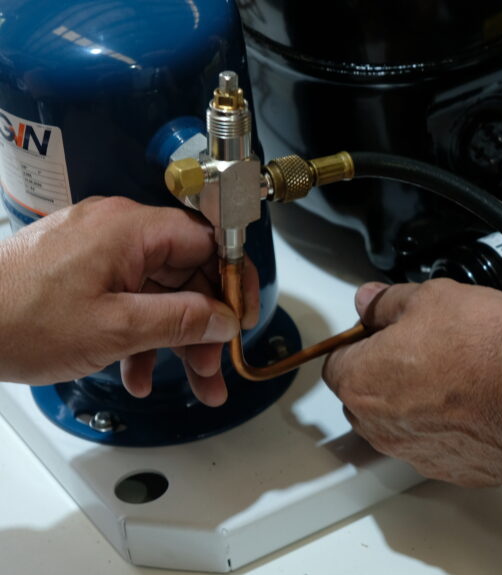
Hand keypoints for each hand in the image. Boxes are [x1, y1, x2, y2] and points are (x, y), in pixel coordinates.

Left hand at [0, 197, 258, 405]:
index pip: (208, 241)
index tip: (242, 316)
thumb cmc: (16, 318)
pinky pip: (127, 298)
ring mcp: (94, 249)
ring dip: (174, 338)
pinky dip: (139, 334)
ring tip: (187, 382)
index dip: (233, 281)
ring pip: (157, 292)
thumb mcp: (116, 329)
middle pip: (185, 273)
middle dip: (204, 325)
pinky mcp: (78, 270)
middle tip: (214, 365)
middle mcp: (115, 230)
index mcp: (129, 228)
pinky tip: (137, 372)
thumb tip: (224, 319)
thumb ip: (181, 321)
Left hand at [323, 279, 501, 486]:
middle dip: (385, 375)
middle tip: (423, 348)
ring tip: (456, 375)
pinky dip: (452, 429)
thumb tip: (371, 301)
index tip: (384, 330)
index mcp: (362, 381)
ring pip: (402, 426)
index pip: (336, 362)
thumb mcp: (431, 297)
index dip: (362, 341)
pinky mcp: (455, 471)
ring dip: (418, 405)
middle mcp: (381, 427)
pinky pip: (441, 447)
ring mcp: (418, 454)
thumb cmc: (488, 348)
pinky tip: (478, 403)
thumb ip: (388, 302)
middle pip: (366, 398)